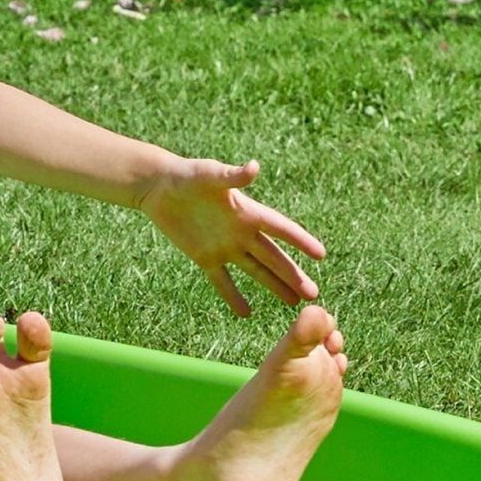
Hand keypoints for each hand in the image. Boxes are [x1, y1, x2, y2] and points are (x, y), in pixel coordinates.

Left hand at [135, 157, 325, 316]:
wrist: (158, 186)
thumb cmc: (187, 175)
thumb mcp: (210, 175)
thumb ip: (232, 175)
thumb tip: (254, 166)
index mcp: (248, 211)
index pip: (281, 229)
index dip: (301, 241)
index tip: (321, 255)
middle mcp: (242, 232)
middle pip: (273, 257)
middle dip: (293, 275)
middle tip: (313, 294)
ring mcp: (225, 246)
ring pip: (255, 271)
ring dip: (274, 286)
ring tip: (293, 303)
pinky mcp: (204, 257)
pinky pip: (222, 281)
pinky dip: (233, 296)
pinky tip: (246, 314)